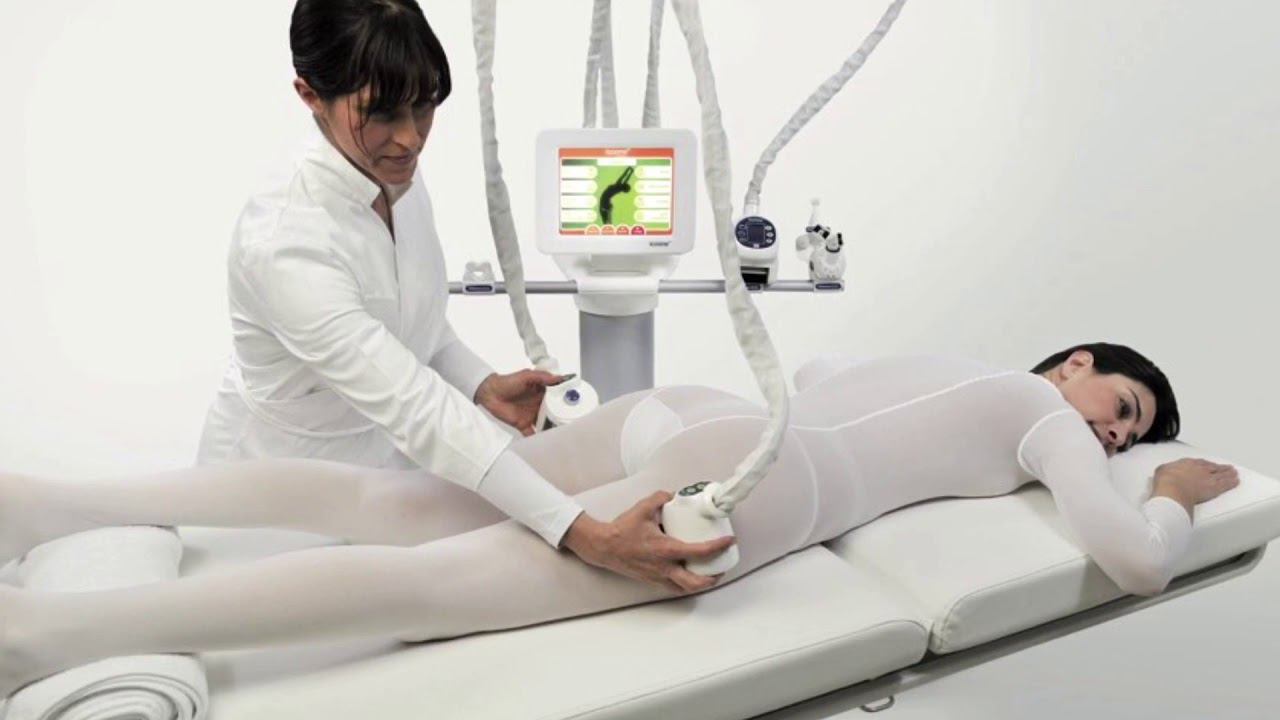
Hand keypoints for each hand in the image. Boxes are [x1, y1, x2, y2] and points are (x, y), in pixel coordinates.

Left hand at [474, 369, 569, 435]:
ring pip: (546, 423)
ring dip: (553, 428)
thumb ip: (542, 377)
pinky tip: (546, 443)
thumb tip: (558, 378)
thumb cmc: (507, 382)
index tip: (577, 404)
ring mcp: (532, 415)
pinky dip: (539, 438)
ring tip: (564, 433)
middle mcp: (539, 404)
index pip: (557, 397)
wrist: (490, 393)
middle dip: (563, 417)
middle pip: (554, 412)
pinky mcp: (523, 425)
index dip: (566, 400)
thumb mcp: (526, 376)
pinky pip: (533, 433)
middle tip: (574, 422)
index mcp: (542, 392)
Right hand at [561, 491, 736, 593]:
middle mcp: (664, 567)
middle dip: (715, 577)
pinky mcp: (652, 580)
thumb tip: (674, 495)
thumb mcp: (643, 507)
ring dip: (702, 583)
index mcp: (666, 549)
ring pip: (686, 588)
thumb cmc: (622, 530)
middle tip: (723, 566)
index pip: (700, 551)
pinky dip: (686, 584)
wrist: (603, 547)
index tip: (729, 540)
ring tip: (711, 573)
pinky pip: (674, 587)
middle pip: (697, 582)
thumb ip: (661, 497)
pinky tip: (689, 574)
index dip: (719, 547)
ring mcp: (658, 577)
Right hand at [1153, 458, 1238, 513]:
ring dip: (1229, 473)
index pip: (1200, 462)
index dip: (1205, 464)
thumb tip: (1163, 471)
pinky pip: (1226, 484)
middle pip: (1213, 467)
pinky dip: (1232, 483)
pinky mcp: (1214, 488)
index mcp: (1188, 463)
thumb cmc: (1166, 481)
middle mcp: (1200, 469)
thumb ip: (1165, 469)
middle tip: (1226, 467)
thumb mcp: (1161, 470)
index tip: (1208, 465)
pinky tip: (1236, 482)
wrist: (1173, 488)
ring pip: (1222, 474)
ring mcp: (1208, 477)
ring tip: (1234, 473)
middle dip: (1220, 467)